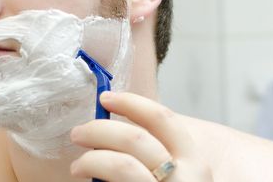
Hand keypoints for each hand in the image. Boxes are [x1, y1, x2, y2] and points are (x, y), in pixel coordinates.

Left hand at [69, 91, 211, 181]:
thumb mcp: (177, 175)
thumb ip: (156, 153)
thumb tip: (118, 123)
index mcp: (195, 163)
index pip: (163, 119)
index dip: (132, 102)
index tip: (106, 98)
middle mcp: (185, 180)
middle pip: (134, 139)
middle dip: (98, 130)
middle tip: (78, 133)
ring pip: (120, 166)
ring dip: (90, 159)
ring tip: (77, 165)